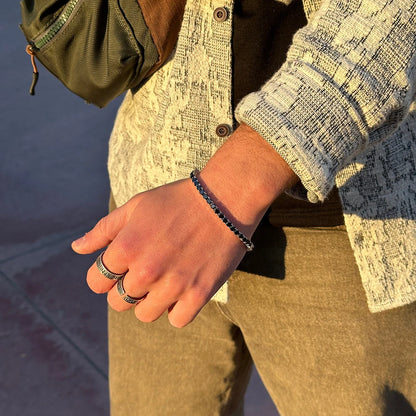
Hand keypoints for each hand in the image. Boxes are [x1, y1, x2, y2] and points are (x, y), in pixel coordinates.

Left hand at [72, 123, 297, 326]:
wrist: (223, 200)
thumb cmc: (176, 200)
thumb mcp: (135, 206)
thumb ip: (103, 230)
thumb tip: (76, 248)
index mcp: (125, 248)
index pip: (96, 282)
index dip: (105, 275)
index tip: (120, 268)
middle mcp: (145, 271)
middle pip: (118, 302)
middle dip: (127, 289)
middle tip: (147, 271)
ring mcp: (173, 286)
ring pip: (145, 315)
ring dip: (151, 301)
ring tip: (165, 280)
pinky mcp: (198, 295)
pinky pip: (176, 320)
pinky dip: (178, 308)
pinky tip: (183, 289)